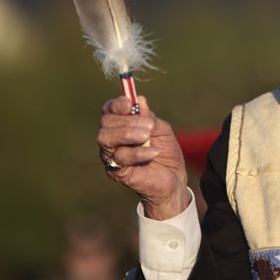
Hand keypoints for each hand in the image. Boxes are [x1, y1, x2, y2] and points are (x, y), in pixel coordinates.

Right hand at [97, 95, 188, 219]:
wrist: (174, 179)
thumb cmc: (166, 152)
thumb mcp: (161, 130)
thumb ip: (149, 116)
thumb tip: (139, 99)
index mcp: (121, 125)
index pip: (110, 110)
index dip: (117, 104)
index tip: (130, 104)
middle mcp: (112, 139)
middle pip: (106, 122)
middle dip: (127, 120)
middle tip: (148, 126)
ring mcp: (111, 155)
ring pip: (106, 138)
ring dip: (128, 133)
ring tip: (147, 137)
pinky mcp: (116, 172)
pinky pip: (120, 157)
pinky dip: (138, 153)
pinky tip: (153, 153)